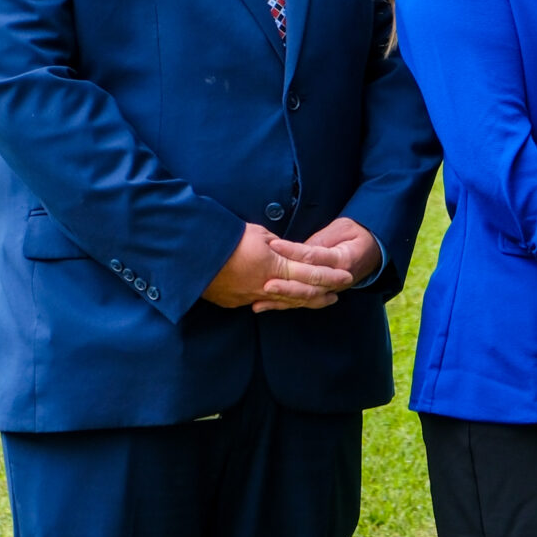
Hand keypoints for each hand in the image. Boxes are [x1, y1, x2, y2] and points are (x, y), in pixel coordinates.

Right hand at [204, 219, 356, 310]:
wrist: (190, 256)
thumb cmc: (225, 237)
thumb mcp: (258, 234)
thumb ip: (278, 246)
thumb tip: (286, 252)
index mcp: (275, 265)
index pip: (311, 272)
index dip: (331, 275)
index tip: (346, 276)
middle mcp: (267, 285)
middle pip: (302, 292)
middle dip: (323, 292)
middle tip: (338, 292)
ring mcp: (250, 296)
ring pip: (284, 301)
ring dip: (303, 300)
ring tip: (319, 298)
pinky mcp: (235, 301)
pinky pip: (261, 302)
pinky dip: (277, 301)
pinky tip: (284, 300)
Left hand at [253, 217, 381, 314]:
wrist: (375, 249)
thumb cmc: (356, 234)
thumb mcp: (342, 228)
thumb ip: (322, 239)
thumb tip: (298, 250)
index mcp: (343, 259)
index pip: (314, 256)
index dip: (293, 251)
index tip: (273, 245)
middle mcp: (337, 279)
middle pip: (309, 284)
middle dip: (285, 284)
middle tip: (264, 281)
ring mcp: (331, 289)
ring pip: (304, 298)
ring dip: (281, 300)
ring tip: (258, 299)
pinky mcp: (323, 294)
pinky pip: (301, 302)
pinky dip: (281, 305)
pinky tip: (261, 307)